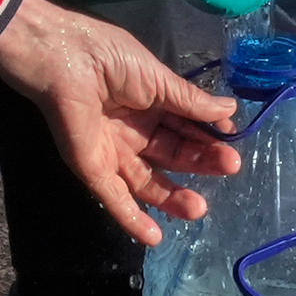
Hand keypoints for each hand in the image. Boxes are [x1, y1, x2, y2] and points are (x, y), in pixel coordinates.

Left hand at [0, 0, 240, 244]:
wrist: (62, 57)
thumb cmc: (110, 59)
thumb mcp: (158, 78)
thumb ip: (190, 102)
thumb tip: (230, 110)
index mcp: (150, 103)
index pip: (186, 127)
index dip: (210, 136)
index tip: (233, 141)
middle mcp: (133, 130)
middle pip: (172, 155)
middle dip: (201, 164)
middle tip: (231, 168)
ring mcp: (112, 151)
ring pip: (147, 182)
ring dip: (173, 198)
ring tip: (199, 209)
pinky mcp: (91, 168)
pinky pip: (113, 197)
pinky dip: (133, 219)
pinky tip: (155, 237)